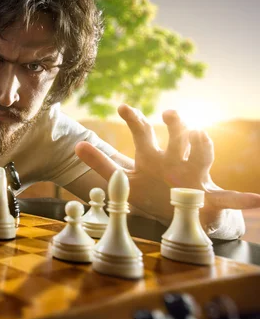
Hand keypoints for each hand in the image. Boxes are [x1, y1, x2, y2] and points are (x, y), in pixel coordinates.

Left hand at [75, 104, 259, 228]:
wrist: (176, 212)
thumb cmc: (150, 191)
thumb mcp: (123, 180)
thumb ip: (101, 163)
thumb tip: (76, 144)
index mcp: (151, 157)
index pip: (142, 133)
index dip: (133, 120)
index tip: (122, 106)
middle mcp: (173, 161)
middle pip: (176, 137)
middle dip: (175, 124)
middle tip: (169, 114)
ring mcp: (191, 176)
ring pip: (200, 157)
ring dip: (202, 145)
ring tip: (200, 135)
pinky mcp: (207, 197)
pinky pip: (227, 198)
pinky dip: (243, 200)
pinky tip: (258, 201)